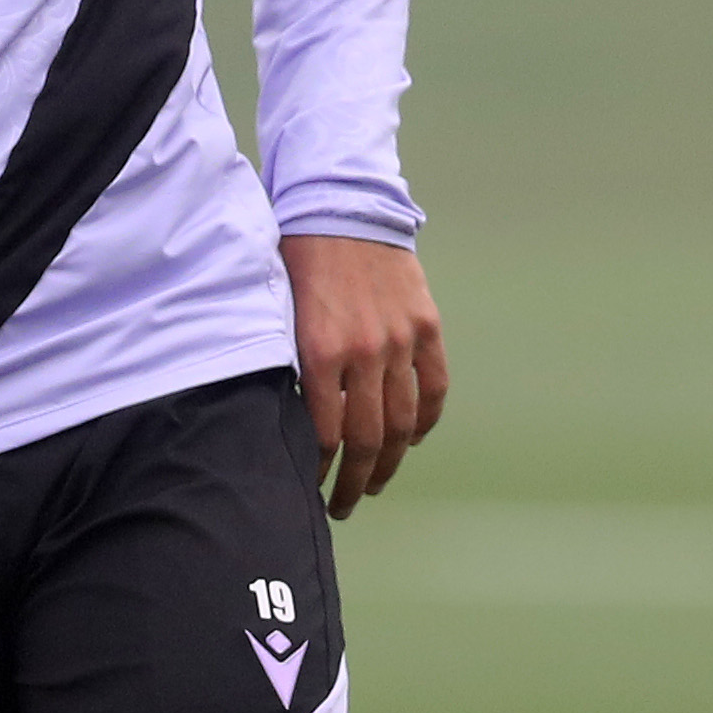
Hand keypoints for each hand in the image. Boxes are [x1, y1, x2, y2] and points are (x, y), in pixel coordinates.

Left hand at [284, 235, 447, 519]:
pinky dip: (426, 421)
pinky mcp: (426, 327)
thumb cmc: (297, 259)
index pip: (324, 433)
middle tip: (340, 505)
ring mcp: (401, 341)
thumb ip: (290, 365)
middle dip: (352, 481)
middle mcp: (365, 353)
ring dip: (390, 462)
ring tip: (374, 483)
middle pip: (368, 439)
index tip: (308, 488)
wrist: (342, 206)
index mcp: (320, 352)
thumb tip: (286, 419)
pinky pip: (433, 388)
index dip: (317, 469)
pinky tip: (413, 440)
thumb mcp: (279, 313)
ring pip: (404, 422)